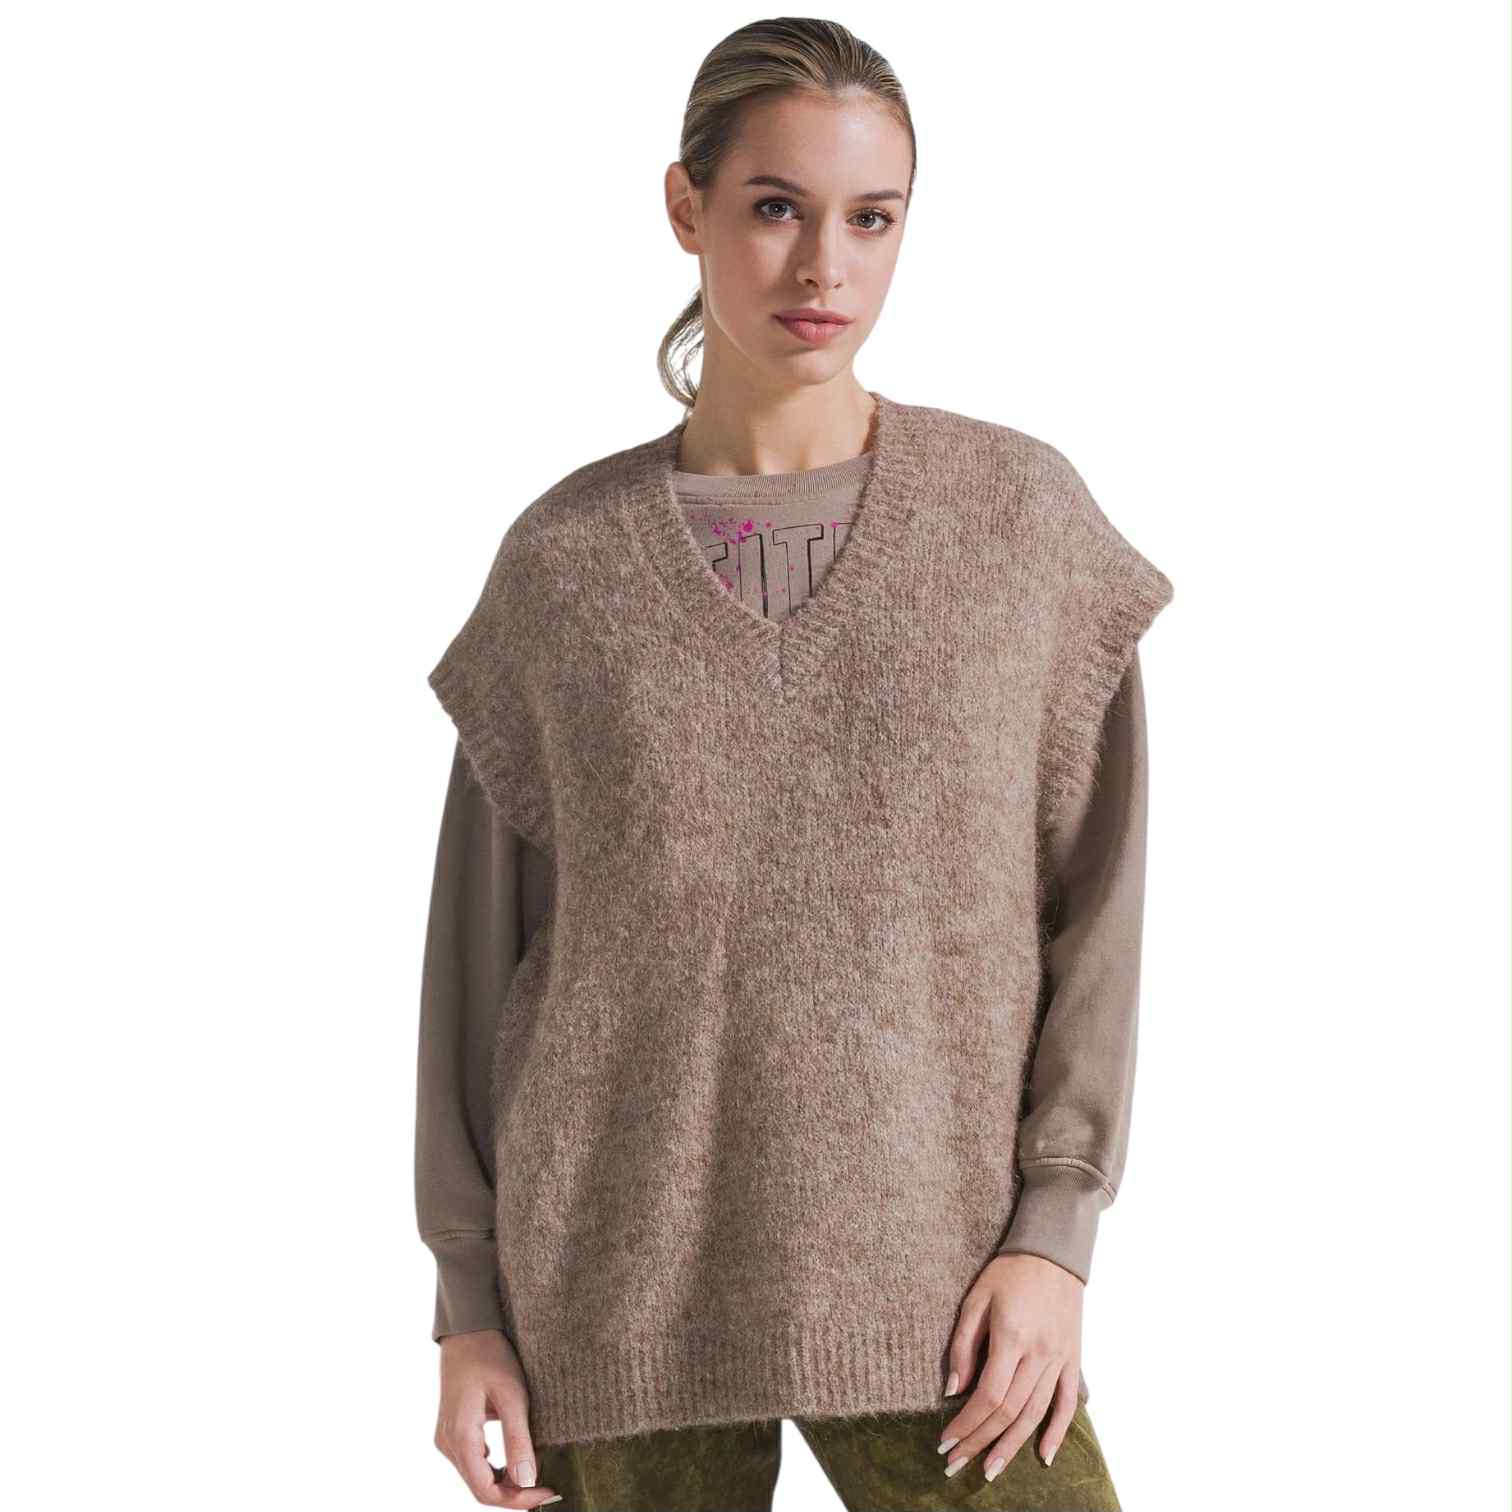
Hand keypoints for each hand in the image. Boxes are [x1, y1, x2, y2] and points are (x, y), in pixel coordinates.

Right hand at [434, 1328, 560, 1506]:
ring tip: (537, 1474)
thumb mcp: (512, 1395)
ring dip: (505, 1482)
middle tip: (547, 1486)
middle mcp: (448, 1444)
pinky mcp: (452, 1430)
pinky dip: (495, 1468)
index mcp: (460, 1437)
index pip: (485, 1491)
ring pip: (476, 1477)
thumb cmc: (491, 1355)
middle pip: (480, 1487)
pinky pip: (473, 1462)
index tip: (547, 1493)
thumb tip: (527, 1481)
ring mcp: (447, 1438)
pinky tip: (516, 1460)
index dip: (517, 1499)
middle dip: (514, 1493)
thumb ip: (519, 1440)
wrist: (468, 1329)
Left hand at [937, 1253, 1083, 1482]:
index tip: (945, 1440)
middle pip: (1009, 1412)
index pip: (988, 1395)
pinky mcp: (1073, 1360)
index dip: (966, 1423)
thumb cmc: (1009, 1272)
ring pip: (1036, 1414)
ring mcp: (1060, 1360)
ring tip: (991, 1469)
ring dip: (1012, 1446)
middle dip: (980, 1441)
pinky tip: (1044, 1456)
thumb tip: (953, 1390)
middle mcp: (1039, 1354)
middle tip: (956, 1463)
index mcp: (1012, 1337)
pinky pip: (1069, 1403)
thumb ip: (963, 1345)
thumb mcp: (976, 1299)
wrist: (1053, 1253)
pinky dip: (1058, 1432)